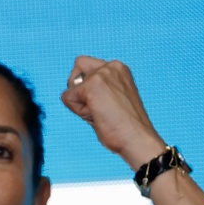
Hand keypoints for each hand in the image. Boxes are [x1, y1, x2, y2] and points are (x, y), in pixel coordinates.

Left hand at [61, 56, 166, 170]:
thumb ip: (97, 89)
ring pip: (72, 86)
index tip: (103, 103)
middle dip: (81, 93)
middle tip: (100, 109)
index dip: (86, 87)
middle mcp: (111, 66)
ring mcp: (102, 74)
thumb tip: (72, 90)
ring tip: (100, 114)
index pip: (86, 66)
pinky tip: (97, 117)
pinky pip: (68, 97)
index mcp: (118, 69)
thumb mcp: (112, 99)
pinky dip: (78, 111)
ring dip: (80, 104)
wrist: (136, 138)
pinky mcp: (92, 86)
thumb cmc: (125, 126)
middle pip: (76, 71)